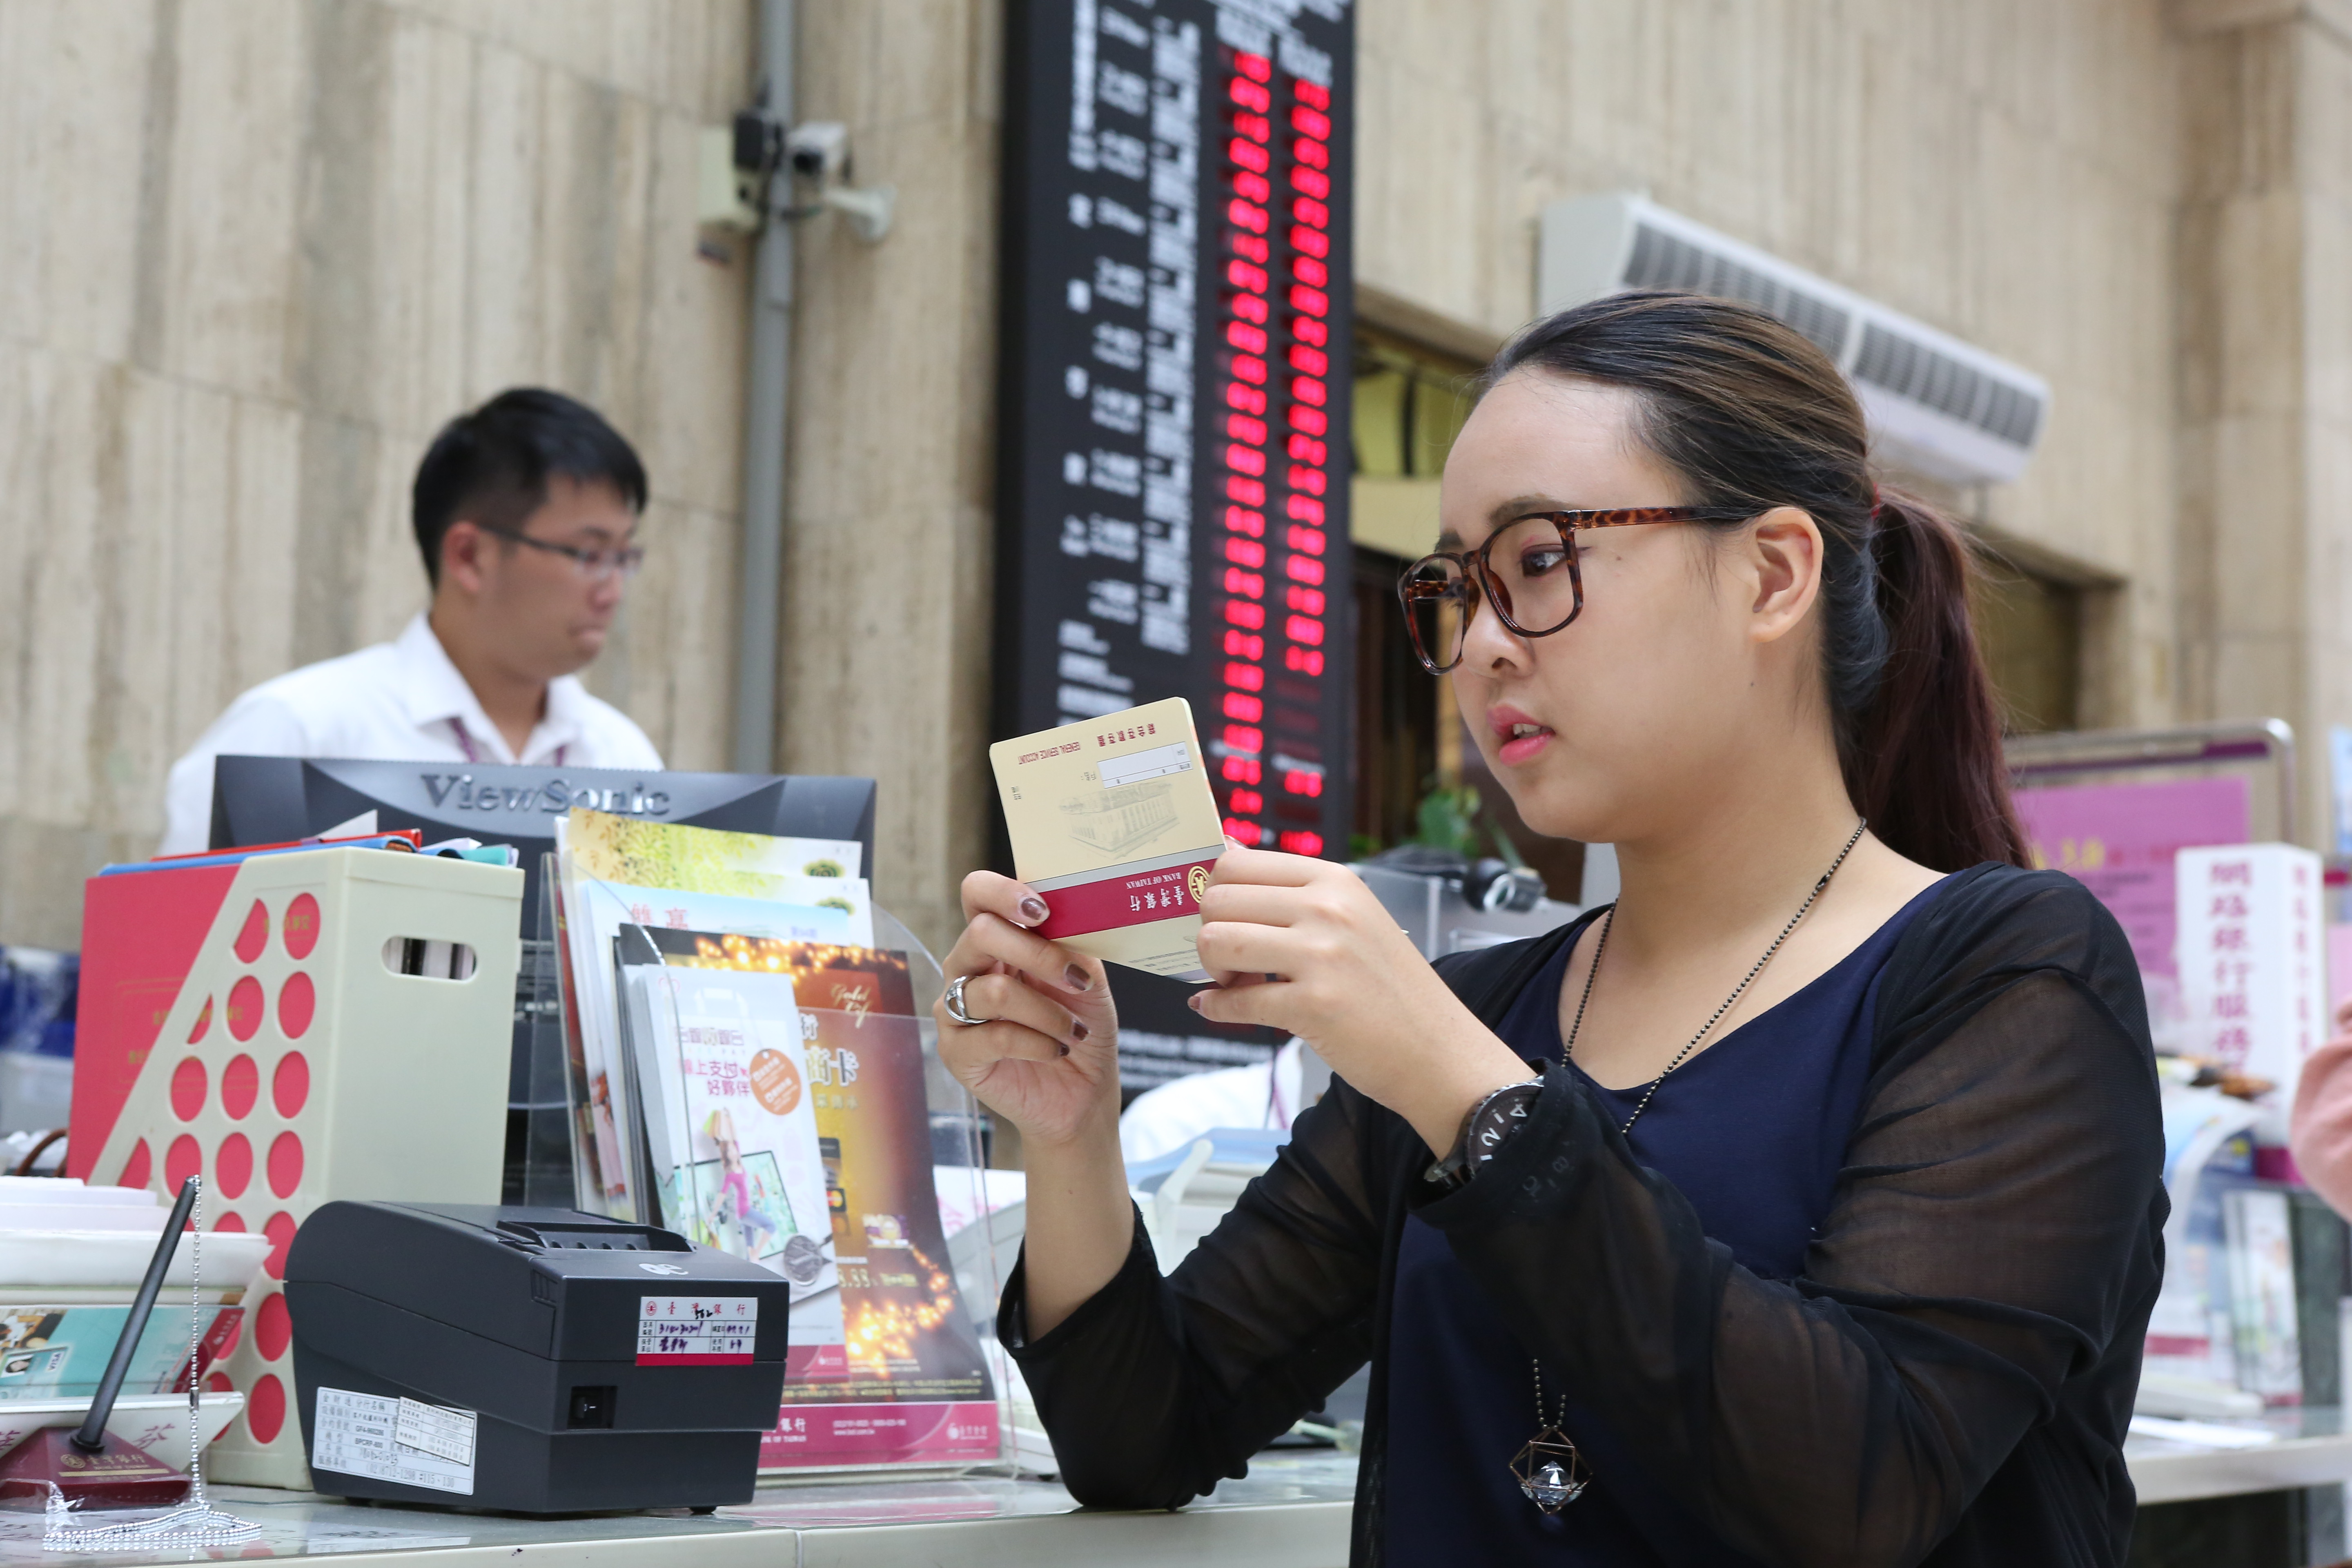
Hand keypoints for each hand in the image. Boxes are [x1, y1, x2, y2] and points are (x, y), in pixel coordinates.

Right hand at [934, 871, 1121, 1149]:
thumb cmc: (1080, 1026)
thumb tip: (1064, 911)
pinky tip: (1057, 1051)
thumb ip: (1071, 942)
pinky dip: (1037, 1042)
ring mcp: (955, 1009)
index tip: (1041, 911)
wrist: (1082, 1092)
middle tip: (1077, 980)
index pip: (977, 894)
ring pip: (993, 991)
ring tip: (1075, 1031)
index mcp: (997, 940)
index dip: (1002, 893)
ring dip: (1047, 1012)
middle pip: (980, 934)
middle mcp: (967, 968)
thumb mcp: (1087, 978)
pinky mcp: (956, 1052)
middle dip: (1038, 955)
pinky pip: (993, 1036)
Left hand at [1192, 844, 1532, 1154]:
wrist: (1438, 1051)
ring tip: (1233, 980)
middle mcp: (1328, 909)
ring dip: (1211, 968)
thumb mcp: (1353, 918)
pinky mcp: (1313, 1006)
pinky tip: (1224, 1008)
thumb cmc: (1390, 987)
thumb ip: (1292, 892)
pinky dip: (1218, 1008)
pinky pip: (1234, 1000)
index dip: (1215, 892)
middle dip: (1209, 931)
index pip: (1237, 862)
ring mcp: (1322, 956)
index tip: (1221, 917)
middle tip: (1228, 957)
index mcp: (1334, 880)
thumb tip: (1224, 860)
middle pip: (1219, 899)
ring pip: (1216, 942)